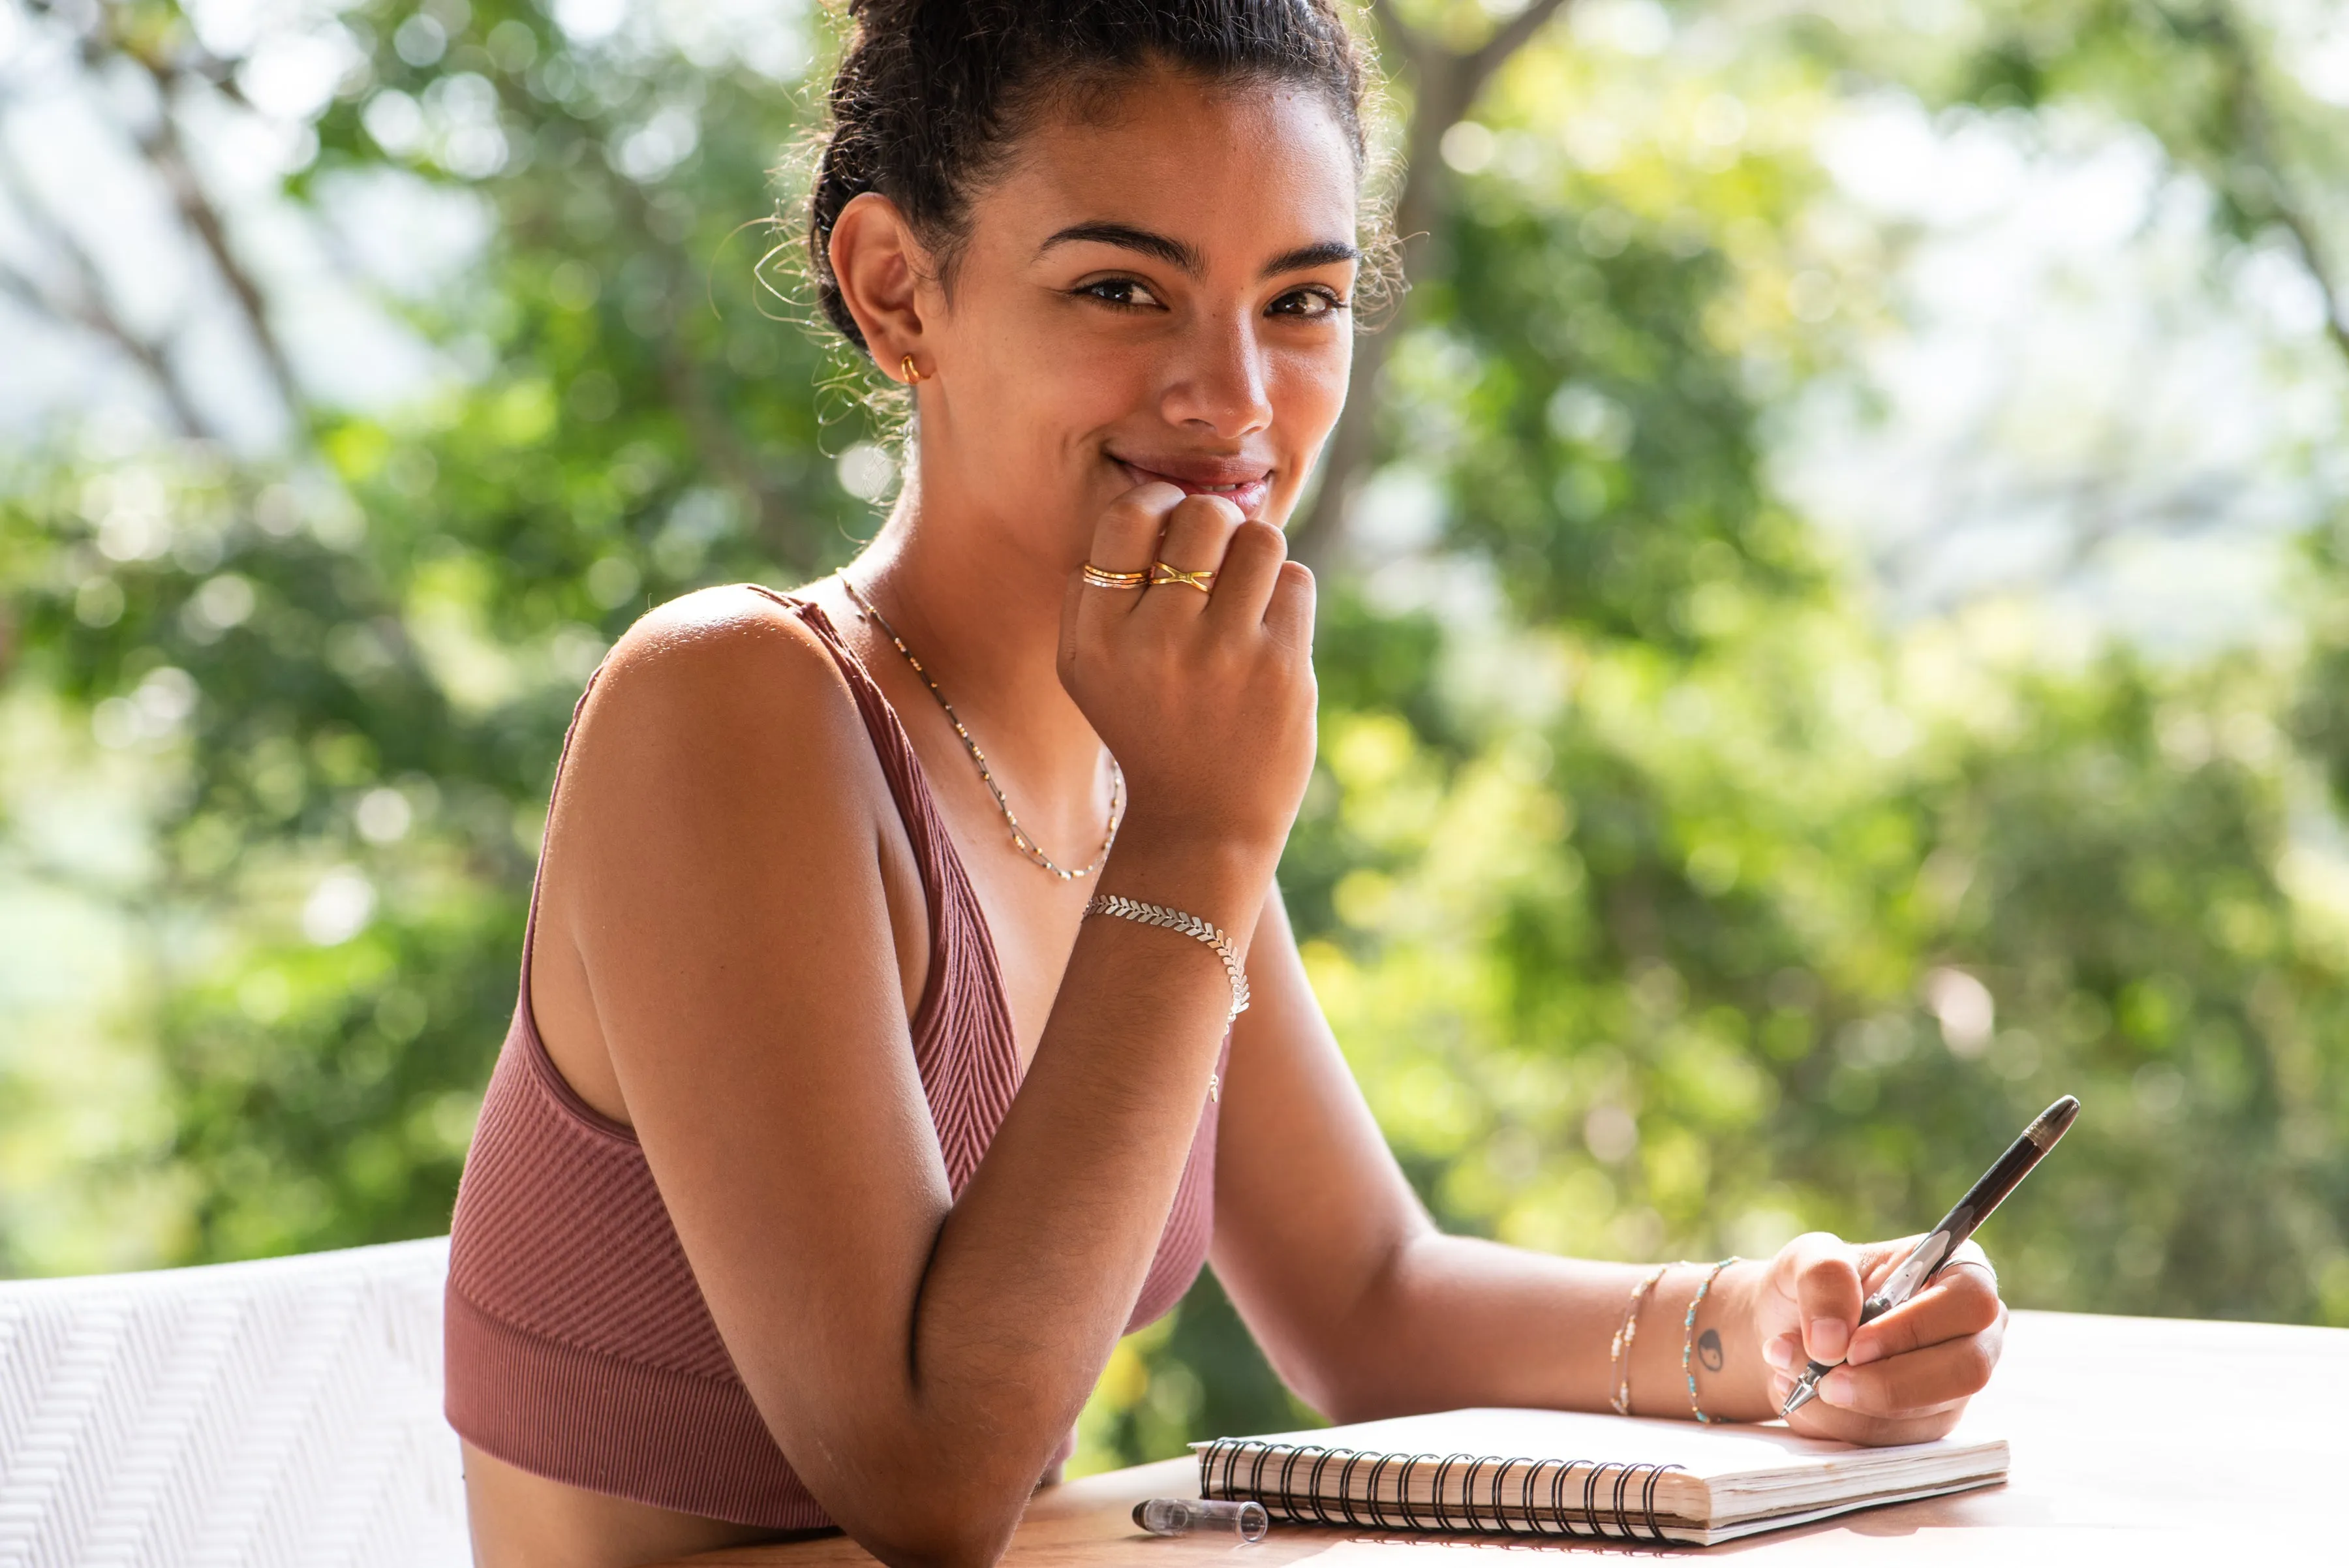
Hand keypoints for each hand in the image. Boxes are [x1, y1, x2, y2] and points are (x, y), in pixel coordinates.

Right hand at [1057, 483, 1316, 859]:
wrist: (1203, 819)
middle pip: (1202, 516)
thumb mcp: (1086, 670)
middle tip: (1215, 554)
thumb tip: (1144, 508)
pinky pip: (1295, 579)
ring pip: (1259, 538)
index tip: (1169, 521)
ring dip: (1255, 551)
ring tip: (1245, 585)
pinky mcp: (1281, 668)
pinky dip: (1284, 592)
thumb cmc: (1146, 726)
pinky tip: (1268, 628)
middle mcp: (1156, 642)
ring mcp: (1224, 655)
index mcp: (1098, 639)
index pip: (1127, 518)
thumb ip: (1091, 591)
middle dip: (1215, 523)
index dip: (1157, 503)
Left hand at [1748, 1232, 2005, 1444]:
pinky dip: (1839, 1425)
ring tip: (1792, 1376)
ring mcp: (1955, 1385)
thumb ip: (1823, 1277)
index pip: (1969, 1302)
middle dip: (1890, 1385)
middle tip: (1825, 1382)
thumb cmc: (1815, 1285)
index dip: (1914, 1328)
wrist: (1792, 1329)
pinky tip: (1803, 1396)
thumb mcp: (1807, 1256)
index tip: (1853, 1346)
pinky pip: (1895, 1442)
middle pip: (1967, 1371)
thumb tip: (1832, 1341)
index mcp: (1962, 1273)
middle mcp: (1974, 1333)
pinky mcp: (1928, 1423)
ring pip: (1927, 1415)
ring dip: (1850, 1408)